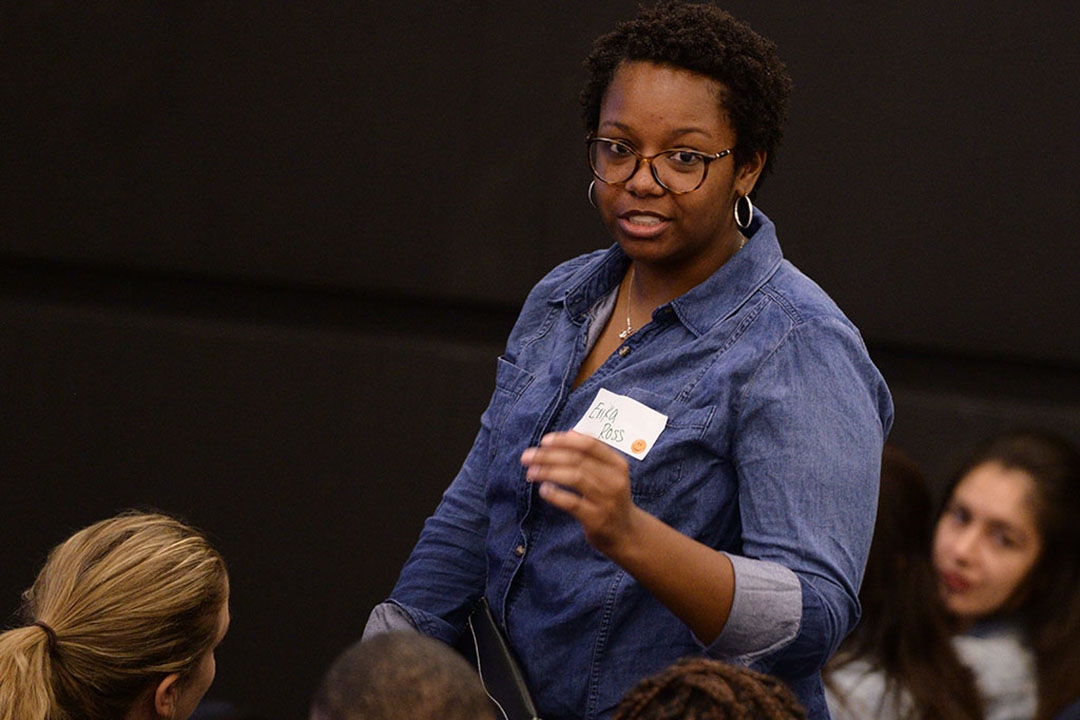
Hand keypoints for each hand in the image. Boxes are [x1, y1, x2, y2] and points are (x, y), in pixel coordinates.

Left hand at [520, 431, 642, 554]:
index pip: (590, 445)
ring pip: (575, 478)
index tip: (544, 441)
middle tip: (527, 456)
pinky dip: (555, 494)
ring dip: (548, 472)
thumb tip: (569, 433)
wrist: (627, 533)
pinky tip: (543, 490)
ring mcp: (607, 501)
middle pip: (578, 460)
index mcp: (617, 465)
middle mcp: (615, 480)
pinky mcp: (596, 519)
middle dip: (548, 456)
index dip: (565, 441)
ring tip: (530, 472)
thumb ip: (591, 454)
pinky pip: (572, 503)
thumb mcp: (608, 473)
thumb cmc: (610, 498)